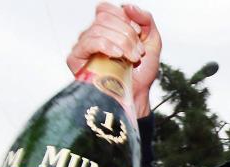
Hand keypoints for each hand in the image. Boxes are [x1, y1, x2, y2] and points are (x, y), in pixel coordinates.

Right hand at [67, 2, 161, 116]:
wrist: (136, 95)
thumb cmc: (141, 72)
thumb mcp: (152, 41)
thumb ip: (145, 19)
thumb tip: (128, 6)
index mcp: (107, 29)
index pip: (107, 10)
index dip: (124, 19)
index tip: (138, 36)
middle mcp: (93, 35)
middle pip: (105, 18)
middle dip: (127, 34)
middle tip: (137, 53)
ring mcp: (84, 46)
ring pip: (99, 29)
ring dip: (121, 43)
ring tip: (132, 59)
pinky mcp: (76, 59)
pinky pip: (89, 42)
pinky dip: (106, 45)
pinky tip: (117, 55)